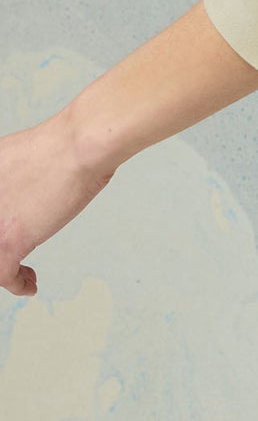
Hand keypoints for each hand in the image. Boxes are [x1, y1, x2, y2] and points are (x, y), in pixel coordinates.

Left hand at [0, 2, 257, 298]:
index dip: (0, 216)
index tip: (11, 225)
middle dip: (0, 245)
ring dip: (3, 268)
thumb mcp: (39, 147)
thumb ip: (32, 162)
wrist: (86, 138)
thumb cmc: (77, 136)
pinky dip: (15, 284)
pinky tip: (30, 284)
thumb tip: (65, 155)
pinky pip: (0, 275)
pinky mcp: (9, 239)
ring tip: (19, 272)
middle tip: (15, 251)